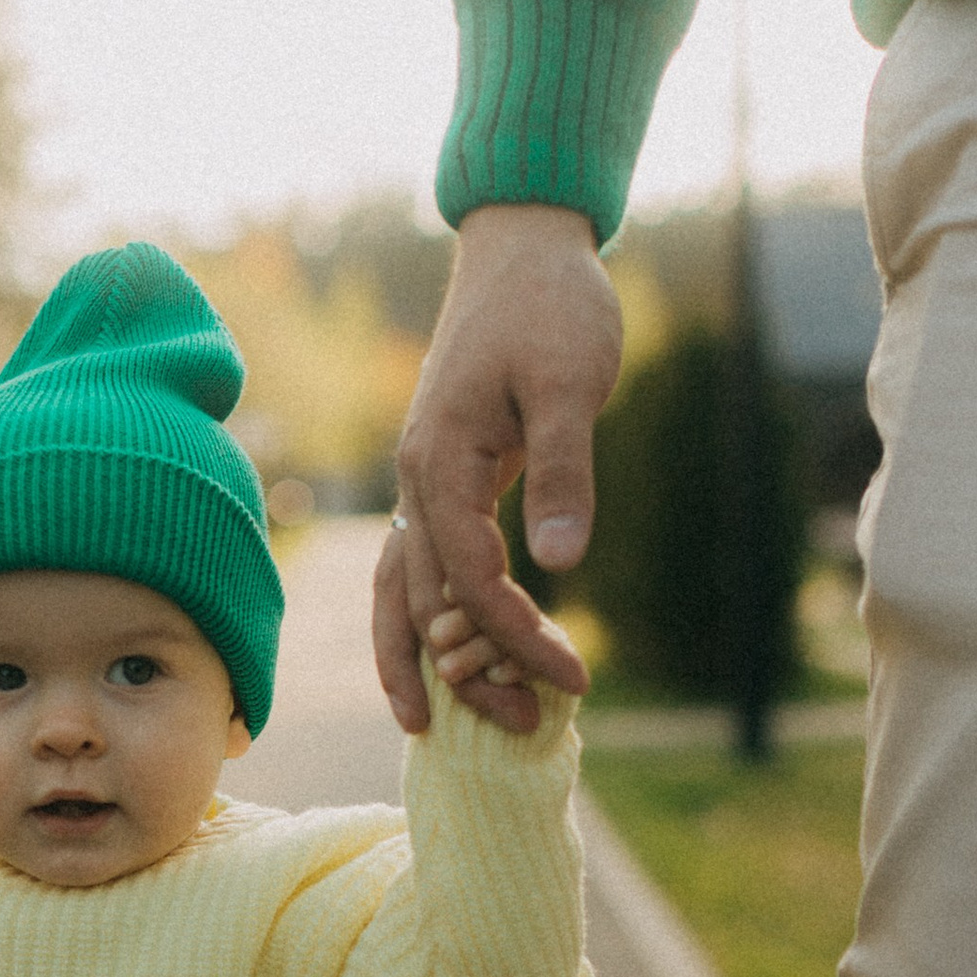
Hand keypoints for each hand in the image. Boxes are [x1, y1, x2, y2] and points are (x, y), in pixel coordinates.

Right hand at [376, 202, 620, 732]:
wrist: (522, 248)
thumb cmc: (552, 307)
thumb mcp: (570, 382)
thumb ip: (563, 468)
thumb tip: (559, 560)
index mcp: (440, 461)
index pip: (470, 579)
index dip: (516, 638)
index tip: (572, 679)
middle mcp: (416, 481)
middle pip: (427, 602)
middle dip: (470, 672)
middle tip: (526, 727)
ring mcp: (421, 482)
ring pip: (404, 591)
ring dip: (430, 660)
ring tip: (451, 728)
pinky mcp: (442, 478)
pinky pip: (419, 565)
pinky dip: (426, 620)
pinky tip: (447, 663)